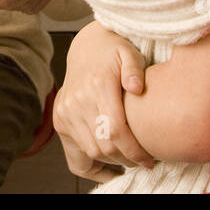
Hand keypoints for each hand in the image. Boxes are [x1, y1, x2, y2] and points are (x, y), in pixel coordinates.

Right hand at [52, 21, 154, 178]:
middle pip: (103, 146)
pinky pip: (76, 151)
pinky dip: (94, 160)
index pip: (115, 130)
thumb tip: (136, 88)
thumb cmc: (114, 52)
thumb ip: (135, 69)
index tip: (149, 160)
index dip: (134, 151)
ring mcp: (65, 111)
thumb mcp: (130, 53)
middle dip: (126, 159)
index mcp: (97, 85)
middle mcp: (77, 100)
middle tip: (143, 161)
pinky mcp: (59, 118)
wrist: (87, 47)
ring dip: (111, 161)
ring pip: (90, 151)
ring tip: (129, 158)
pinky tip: (110, 161)